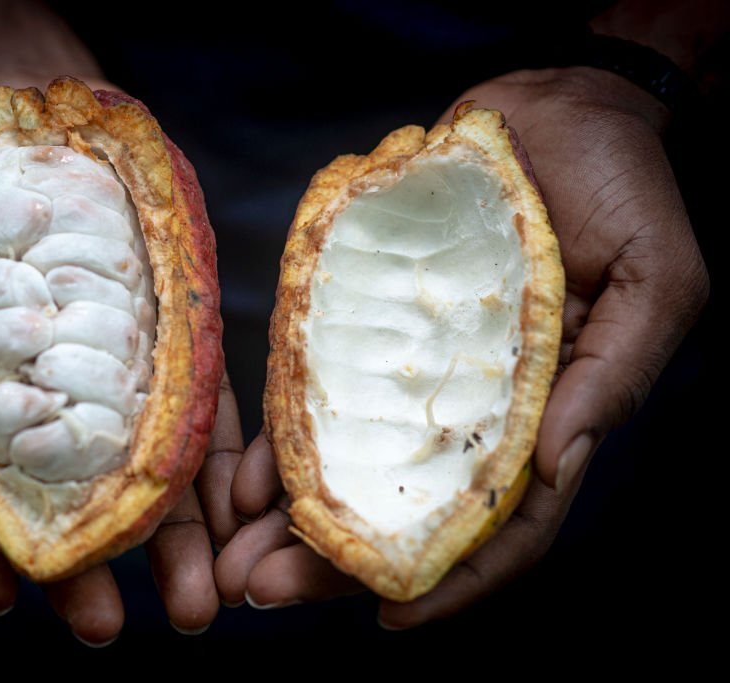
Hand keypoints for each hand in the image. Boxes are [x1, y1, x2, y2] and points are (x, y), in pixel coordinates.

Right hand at [0, 74, 229, 643]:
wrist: (21, 80)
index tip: (3, 600)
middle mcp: (43, 383)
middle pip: (64, 487)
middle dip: (87, 560)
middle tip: (110, 629)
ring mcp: (111, 360)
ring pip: (139, 461)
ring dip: (166, 535)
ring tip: (193, 602)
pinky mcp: (169, 327)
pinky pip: (196, 399)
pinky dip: (215, 458)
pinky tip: (233, 514)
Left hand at [214, 67, 708, 626]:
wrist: (558, 109)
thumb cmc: (624, 191)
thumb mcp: (656, 280)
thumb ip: (615, 375)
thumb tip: (554, 469)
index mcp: (547, 413)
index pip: (501, 522)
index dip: (454, 579)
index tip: (391, 615)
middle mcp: (474, 406)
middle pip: (406, 507)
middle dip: (338, 560)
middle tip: (264, 593)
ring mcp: (419, 367)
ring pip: (354, 463)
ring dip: (295, 515)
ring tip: (237, 553)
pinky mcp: (373, 320)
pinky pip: (323, 389)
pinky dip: (286, 436)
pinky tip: (246, 475)